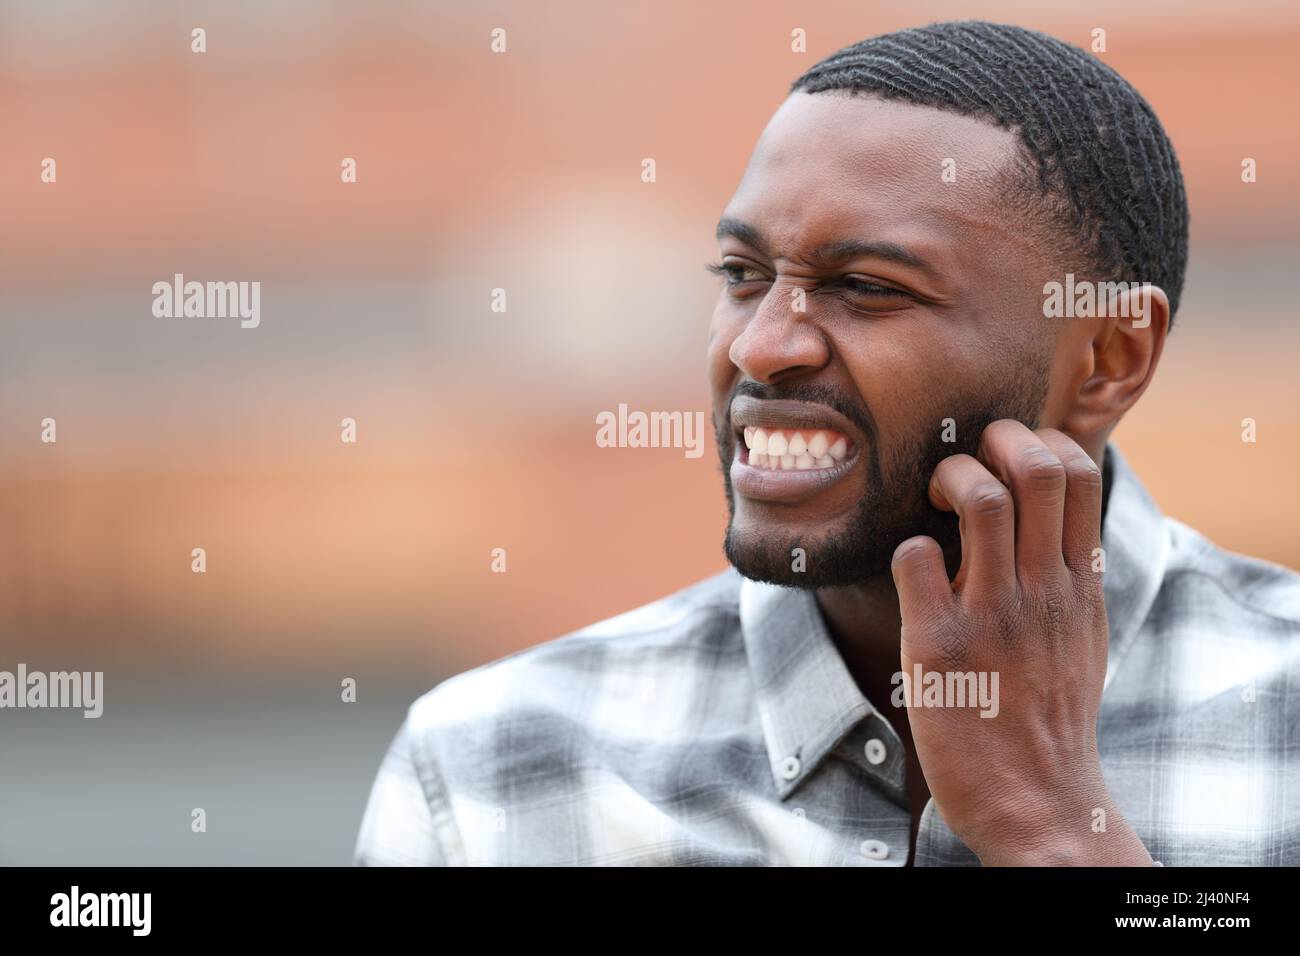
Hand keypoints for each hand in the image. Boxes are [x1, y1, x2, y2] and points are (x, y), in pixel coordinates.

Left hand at [889, 420, 1153, 865]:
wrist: (1035, 801)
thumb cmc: (1050, 713)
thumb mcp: (1083, 634)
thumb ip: (1071, 572)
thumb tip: (1054, 516)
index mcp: (1080, 582)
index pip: (1078, 470)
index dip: (1039, 440)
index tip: (1011, 457)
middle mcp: (1042, 588)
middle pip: (1034, 465)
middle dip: (992, 438)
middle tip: (966, 461)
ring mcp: (991, 613)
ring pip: (977, 497)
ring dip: (946, 478)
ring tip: (934, 502)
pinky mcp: (938, 644)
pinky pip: (913, 557)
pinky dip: (906, 549)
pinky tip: (913, 575)